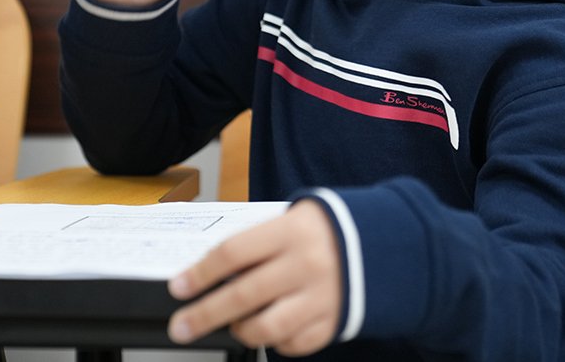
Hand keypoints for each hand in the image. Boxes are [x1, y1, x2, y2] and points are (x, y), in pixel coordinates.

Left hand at [167, 200, 342, 355]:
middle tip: (181, 326)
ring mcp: (321, 297)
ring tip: (233, 325)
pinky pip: (292, 344)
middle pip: (242, 295)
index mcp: (291, 231)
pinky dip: (275, 341)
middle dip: (203, 315)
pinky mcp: (332, 322)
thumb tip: (211, 273)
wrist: (385, 244)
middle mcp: (305, 264)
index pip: (233, 253)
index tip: (179, 287)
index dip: (200, 273)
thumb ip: (258, 244)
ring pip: (265, 328)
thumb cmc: (327, 231)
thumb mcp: (294, 220)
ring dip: (240, 330)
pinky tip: (272, 328)